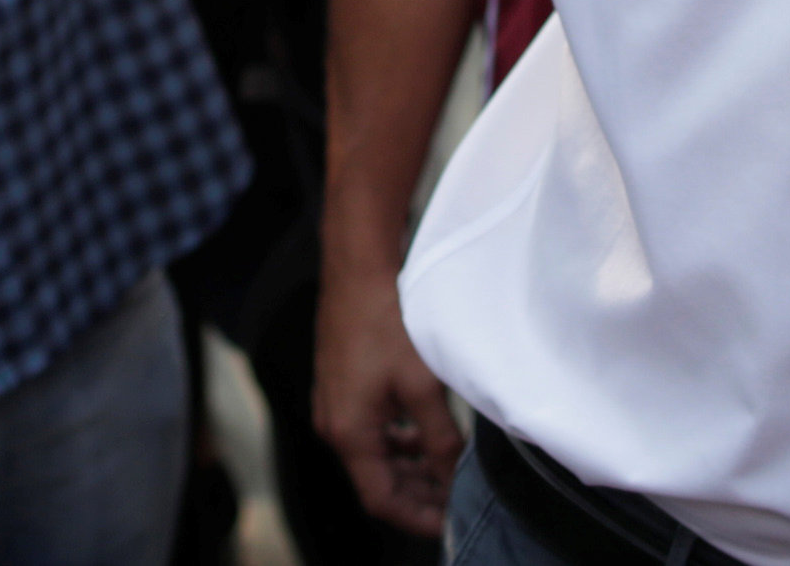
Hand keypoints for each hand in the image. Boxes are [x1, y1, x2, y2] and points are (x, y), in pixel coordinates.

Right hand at [315, 271, 462, 534]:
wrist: (358, 269)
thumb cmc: (387, 322)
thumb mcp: (423, 387)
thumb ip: (440, 440)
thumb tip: (454, 477)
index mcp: (348, 433)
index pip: (382, 499)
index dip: (419, 518)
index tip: (451, 521)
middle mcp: (333, 423)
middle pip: (375, 481)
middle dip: (417, 495)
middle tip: (456, 499)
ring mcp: (333, 403)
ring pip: (373, 456)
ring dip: (409, 468)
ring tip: (447, 468)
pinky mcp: (339, 385)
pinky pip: (368, 430)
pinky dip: (396, 442)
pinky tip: (423, 433)